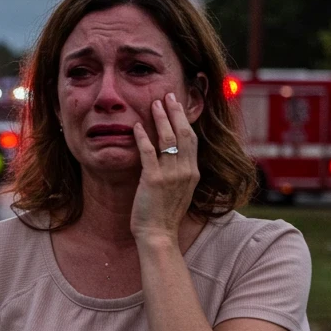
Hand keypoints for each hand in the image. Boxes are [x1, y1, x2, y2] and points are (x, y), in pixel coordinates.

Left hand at [131, 93, 199, 241]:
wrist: (159, 235)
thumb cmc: (165, 216)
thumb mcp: (179, 192)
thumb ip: (179, 174)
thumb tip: (173, 159)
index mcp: (193, 173)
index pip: (192, 140)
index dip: (185, 120)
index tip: (178, 106)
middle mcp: (185, 171)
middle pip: (183, 133)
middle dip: (175, 112)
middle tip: (168, 95)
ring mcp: (171, 175)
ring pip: (168, 139)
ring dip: (161, 118)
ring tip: (154, 104)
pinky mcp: (154, 180)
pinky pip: (148, 152)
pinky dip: (143, 137)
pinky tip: (137, 126)